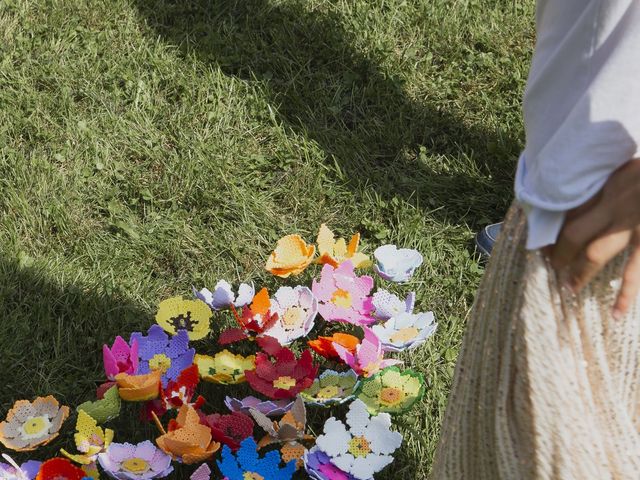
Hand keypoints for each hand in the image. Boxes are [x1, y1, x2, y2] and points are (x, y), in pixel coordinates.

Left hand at [549, 159, 639, 317]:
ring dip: (580, 271)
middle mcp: (616, 206)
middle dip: (560, 250)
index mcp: (608, 185)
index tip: (545, 238)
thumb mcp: (627, 166)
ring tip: (568, 287)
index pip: (570, 209)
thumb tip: (588, 190)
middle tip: (550, 263)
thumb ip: (608, 180)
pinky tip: (617, 313)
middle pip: (575, 232)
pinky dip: (627, 294)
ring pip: (597, 252)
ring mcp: (633, 226)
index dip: (555, 226)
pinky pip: (635, 270)